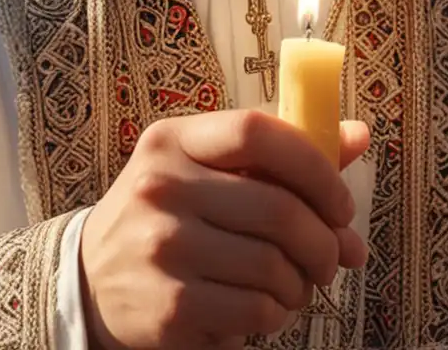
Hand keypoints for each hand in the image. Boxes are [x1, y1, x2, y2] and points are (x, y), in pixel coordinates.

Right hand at [78, 110, 369, 349]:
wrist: (89, 279)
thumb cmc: (168, 215)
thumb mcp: (205, 169)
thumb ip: (280, 155)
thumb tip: (358, 137)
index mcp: (173, 141)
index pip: (257, 132)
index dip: (315, 166)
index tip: (339, 201)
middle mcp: (162, 188)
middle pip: (279, 209)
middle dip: (324, 241)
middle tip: (333, 256)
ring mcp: (163, 249)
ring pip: (274, 267)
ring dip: (302, 283)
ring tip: (295, 283)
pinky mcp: (169, 307)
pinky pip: (257, 310)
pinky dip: (276, 314)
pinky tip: (264, 307)